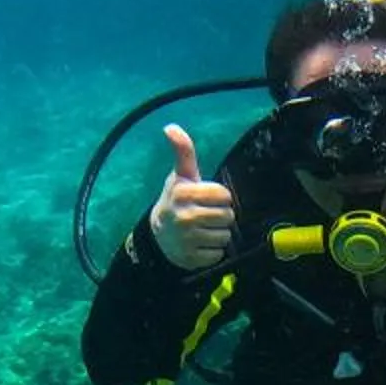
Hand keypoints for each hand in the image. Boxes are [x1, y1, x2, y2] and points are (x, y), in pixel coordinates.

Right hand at [150, 125, 234, 271]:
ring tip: (204, 229)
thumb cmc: (176, 200)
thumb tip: (171, 127)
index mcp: (183, 193)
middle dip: (221, 216)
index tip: (210, 198)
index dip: (221, 197)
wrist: (158, 235)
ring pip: (225, 236)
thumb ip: (183, 151)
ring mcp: (187, 239)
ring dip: (218, 233)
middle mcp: (184, 216)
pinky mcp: (191, 258)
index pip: (224, 195)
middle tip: (207, 215)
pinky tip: (200, 243)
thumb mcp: (180, 176)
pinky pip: (218, 254)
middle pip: (227, 216)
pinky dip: (213, 250)